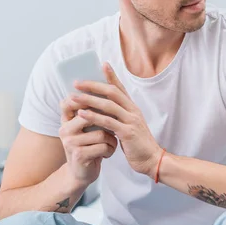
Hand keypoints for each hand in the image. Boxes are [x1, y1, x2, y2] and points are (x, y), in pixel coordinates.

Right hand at [59, 98, 117, 185]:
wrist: (82, 173)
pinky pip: (103, 146)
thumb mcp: (88, 128)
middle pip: (90, 115)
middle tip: (114, 127)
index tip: (102, 99)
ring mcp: (70, 143)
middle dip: (107, 122)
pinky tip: (106, 154)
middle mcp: (65, 129)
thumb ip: (91, 111)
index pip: (70, 102)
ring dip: (111, 140)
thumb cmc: (90, 146)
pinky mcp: (79, 155)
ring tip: (109, 144)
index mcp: (66, 120)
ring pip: (101, 133)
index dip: (86, 98)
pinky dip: (110, 150)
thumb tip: (105, 87)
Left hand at [71, 63, 161, 178]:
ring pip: (108, 105)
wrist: (152, 160)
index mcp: (133, 108)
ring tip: (73, 97)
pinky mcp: (128, 133)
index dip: (112, 76)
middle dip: (93, 86)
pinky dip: (93, 116)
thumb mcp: (129, 126)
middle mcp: (133, 111)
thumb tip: (103, 108)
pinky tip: (81, 114)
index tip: (102, 64)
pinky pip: (108, 122)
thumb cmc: (138, 145)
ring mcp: (131, 121)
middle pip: (112, 92)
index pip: (121, 88)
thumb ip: (119, 116)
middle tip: (76, 82)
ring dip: (89, 100)